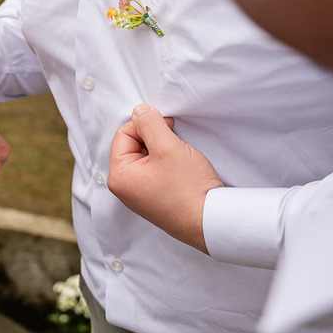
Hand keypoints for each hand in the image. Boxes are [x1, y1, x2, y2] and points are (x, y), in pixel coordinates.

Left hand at [107, 104, 224, 253]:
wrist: (212, 221)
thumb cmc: (189, 189)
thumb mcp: (167, 147)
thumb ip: (150, 124)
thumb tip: (139, 111)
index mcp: (119, 176)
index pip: (124, 134)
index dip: (146, 124)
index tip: (168, 125)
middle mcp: (125, 188)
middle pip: (133, 145)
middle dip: (155, 138)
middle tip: (175, 142)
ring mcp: (140, 195)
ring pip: (147, 157)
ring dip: (163, 150)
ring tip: (181, 158)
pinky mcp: (155, 198)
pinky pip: (155, 171)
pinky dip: (168, 164)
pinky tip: (182, 168)